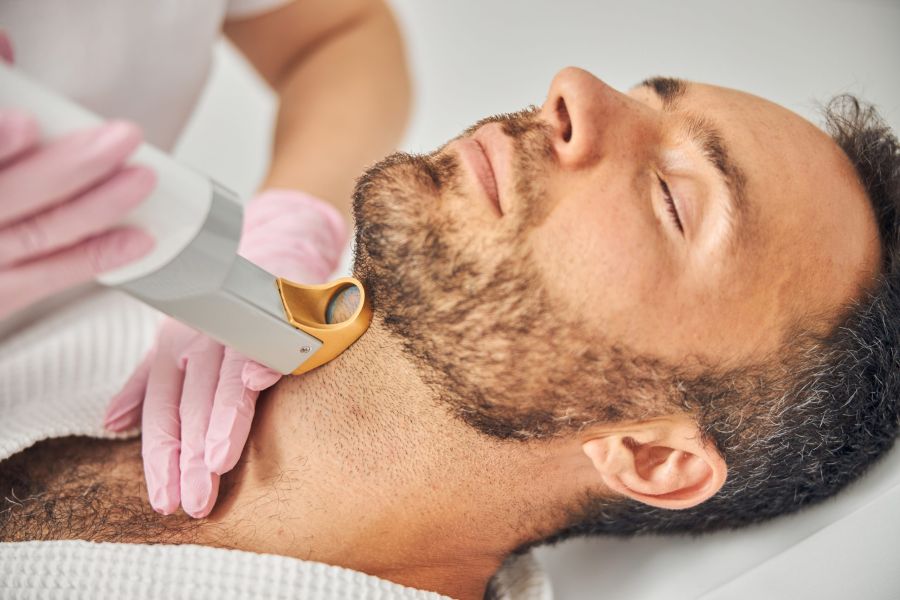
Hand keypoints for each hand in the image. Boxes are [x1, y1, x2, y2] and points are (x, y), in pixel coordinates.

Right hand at [0, 32, 154, 318]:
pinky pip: (49, 278)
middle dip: (72, 166)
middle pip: (11, 195)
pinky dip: (95, 257)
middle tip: (121, 139)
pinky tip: (137, 239)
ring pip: (40, 233)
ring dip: (98, 206)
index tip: (26, 124)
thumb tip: (4, 47)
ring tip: (142, 180)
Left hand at [103, 189, 347, 516]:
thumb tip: (111, 424)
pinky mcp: (279, 305)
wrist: (277, 249)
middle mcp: (203, 337)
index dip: (162, 456)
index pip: (164, 411)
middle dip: (192, 455)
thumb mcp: (178, 344)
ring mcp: (240, 321)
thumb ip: (149, 385)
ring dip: (222, 418)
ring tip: (217, 462)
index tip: (166, 499)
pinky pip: (272, 333)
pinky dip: (265, 356)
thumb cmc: (228, 308)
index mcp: (176, 349)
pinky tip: (259, 383)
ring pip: (226, 376)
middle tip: (195, 499)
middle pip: (193, 402)